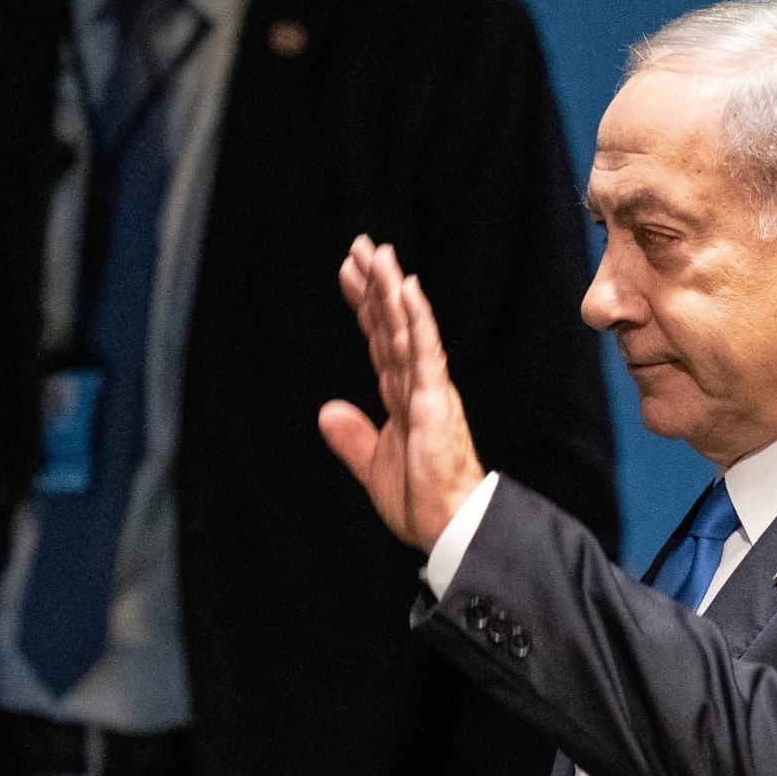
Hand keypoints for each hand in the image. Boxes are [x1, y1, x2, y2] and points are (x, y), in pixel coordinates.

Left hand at [319, 236, 488, 551]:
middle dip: (375, 285)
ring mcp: (428, 390)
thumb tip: (326, 411)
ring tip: (379, 253)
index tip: (350, 272)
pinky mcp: (436, 402)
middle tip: (361, 245)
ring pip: (407, 329)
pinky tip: (408, 289)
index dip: (365, 306)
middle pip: (392, 325)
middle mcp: (418, 386)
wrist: (450, 529)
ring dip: (392, 289)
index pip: (381, 342)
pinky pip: (426, 353)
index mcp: (403, 399)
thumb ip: (352, 439)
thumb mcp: (373, 468)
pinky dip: (417, 320)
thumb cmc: (423, 503)